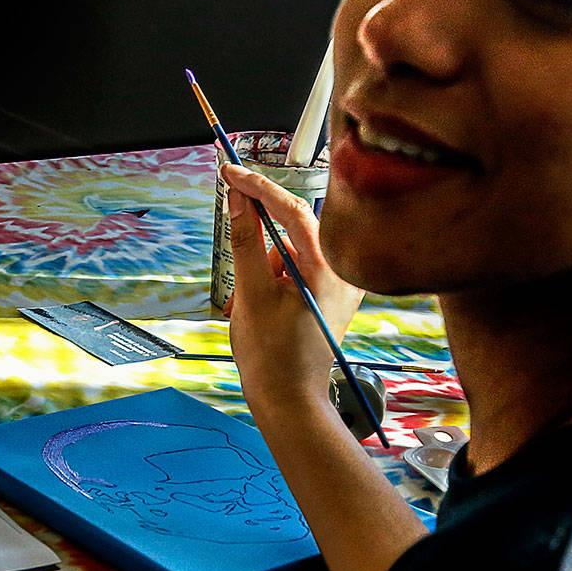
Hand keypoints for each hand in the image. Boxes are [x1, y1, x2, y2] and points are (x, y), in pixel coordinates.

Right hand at [222, 161, 364, 416]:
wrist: (289, 400)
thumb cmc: (271, 355)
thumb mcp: (250, 293)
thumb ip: (245, 240)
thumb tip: (237, 198)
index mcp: (327, 268)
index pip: (291, 209)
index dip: (257, 187)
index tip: (229, 171)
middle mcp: (342, 271)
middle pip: (292, 230)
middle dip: (258, 245)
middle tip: (236, 265)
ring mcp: (341, 284)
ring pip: (291, 251)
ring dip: (263, 268)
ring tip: (250, 306)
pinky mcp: (334, 295)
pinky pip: (301, 268)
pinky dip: (276, 279)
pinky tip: (266, 306)